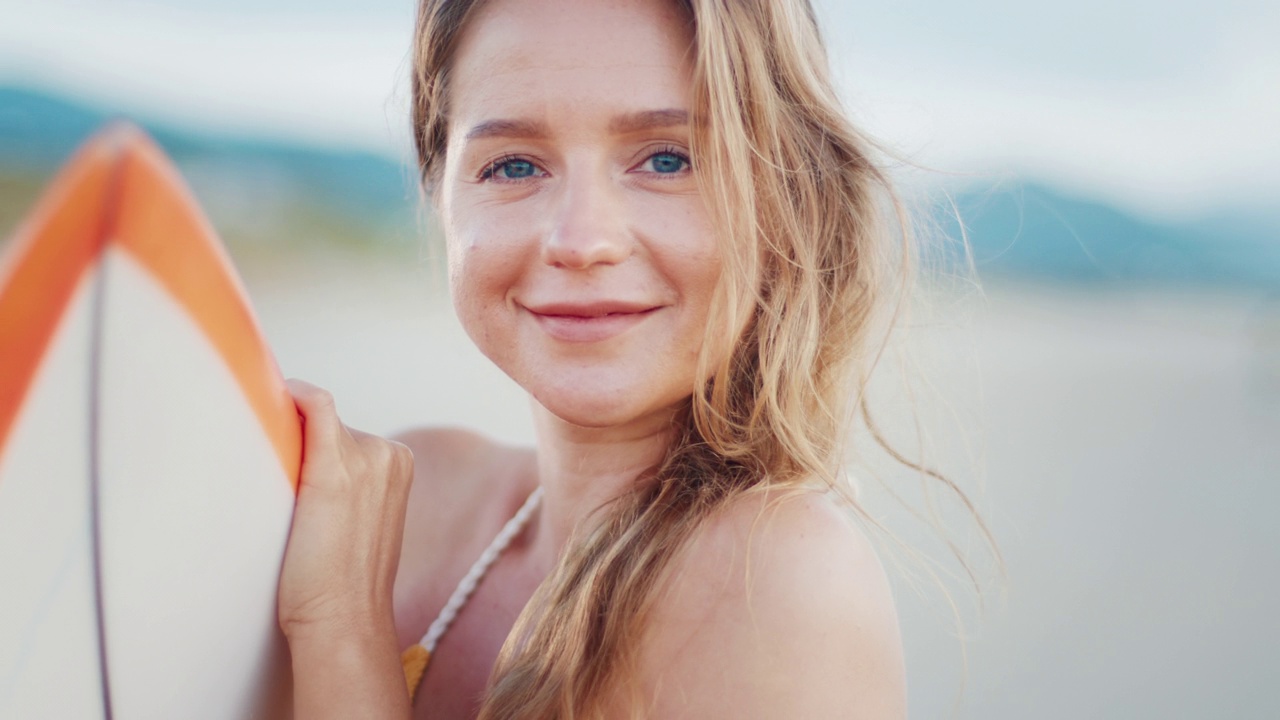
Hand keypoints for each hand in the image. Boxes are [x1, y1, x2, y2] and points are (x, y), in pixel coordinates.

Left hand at [277, 379, 414, 641]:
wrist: (344, 619)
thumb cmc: (342, 585)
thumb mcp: (361, 524)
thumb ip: (349, 489)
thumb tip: (307, 475)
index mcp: (399, 464)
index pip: (347, 431)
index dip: (313, 441)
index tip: (287, 458)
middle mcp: (387, 454)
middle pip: (330, 424)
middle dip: (300, 442)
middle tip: (273, 479)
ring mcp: (365, 457)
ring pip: (315, 419)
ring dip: (288, 437)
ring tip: (266, 476)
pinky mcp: (335, 467)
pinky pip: (315, 405)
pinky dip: (293, 398)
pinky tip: (268, 405)